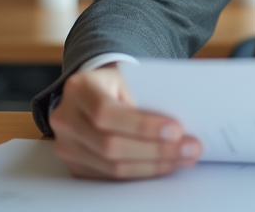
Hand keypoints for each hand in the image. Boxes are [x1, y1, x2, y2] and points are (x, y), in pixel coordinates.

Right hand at [50, 64, 202, 179]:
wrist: (98, 91)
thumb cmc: (120, 83)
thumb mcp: (132, 78)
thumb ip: (149, 97)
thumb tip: (182, 129)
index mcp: (79, 88)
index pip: (106, 112)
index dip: (142, 126)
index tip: (177, 130)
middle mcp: (65, 117)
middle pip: (109, 145)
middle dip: (155, 150)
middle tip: (190, 149)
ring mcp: (66, 144)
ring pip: (111, 166)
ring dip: (153, 166)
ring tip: (183, 158)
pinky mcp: (74, 164)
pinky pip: (110, 177)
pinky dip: (141, 173)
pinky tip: (164, 165)